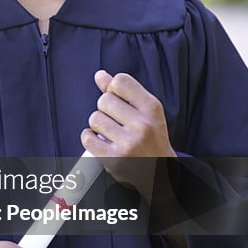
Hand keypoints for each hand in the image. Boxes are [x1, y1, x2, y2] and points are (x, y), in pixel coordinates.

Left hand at [81, 70, 175, 197]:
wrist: (160, 173)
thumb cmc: (150, 137)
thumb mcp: (145, 112)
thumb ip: (123, 92)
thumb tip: (100, 75)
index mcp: (152, 108)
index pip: (120, 81)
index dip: (113, 88)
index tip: (119, 100)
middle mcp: (142, 125)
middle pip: (104, 100)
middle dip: (106, 109)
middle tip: (118, 121)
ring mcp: (128, 144)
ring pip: (94, 119)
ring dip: (98, 125)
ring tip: (112, 133)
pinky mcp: (114, 160)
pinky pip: (87, 138)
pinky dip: (89, 138)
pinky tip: (100, 141)